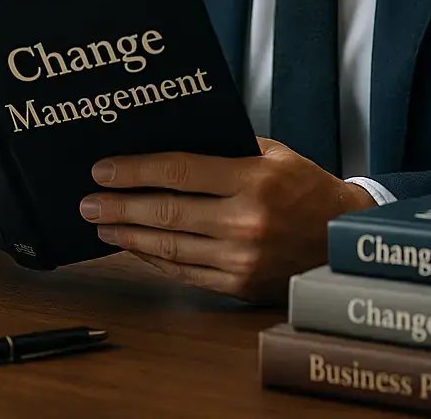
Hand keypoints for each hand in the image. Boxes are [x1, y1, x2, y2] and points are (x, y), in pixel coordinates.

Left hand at [78, 137, 375, 300]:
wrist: (342, 240)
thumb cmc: (306, 188)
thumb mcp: (275, 154)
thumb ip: (227, 149)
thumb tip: (166, 146)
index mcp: (255, 178)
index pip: (179, 171)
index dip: (135, 171)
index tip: (102, 170)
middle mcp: (247, 219)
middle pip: (166, 212)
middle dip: (119, 206)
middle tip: (88, 202)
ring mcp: (242, 256)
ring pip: (170, 246)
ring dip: (128, 236)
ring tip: (101, 226)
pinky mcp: (240, 284)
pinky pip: (185, 272)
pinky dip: (155, 260)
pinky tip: (134, 249)